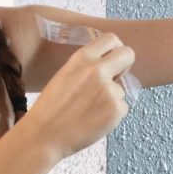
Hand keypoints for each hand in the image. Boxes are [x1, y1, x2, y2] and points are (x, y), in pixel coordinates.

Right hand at [26, 32, 133, 157]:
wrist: (44, 135)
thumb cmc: (51, 108)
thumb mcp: (65, 75)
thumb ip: (87, 67)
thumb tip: (110, 64)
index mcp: (82, 58)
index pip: (111, 38)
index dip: (115, 48)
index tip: (113, 59)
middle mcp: (97, 70)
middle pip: (128, 53)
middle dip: (126, 64)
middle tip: (117, 76)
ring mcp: (109, 90)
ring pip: (122, 88)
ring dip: (112, 98)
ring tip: (89, 110)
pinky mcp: (116, 109)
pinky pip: (123, 107)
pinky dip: (112, 114)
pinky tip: (94, 119)